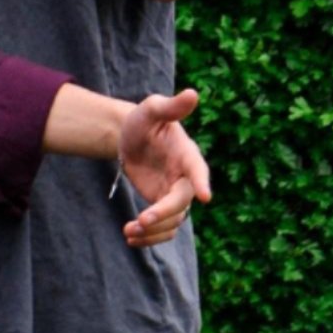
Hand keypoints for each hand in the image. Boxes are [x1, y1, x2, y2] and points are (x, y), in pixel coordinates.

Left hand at [115, 91, 210, 245]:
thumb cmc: (144, 120)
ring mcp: (175, 194)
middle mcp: (185, 178)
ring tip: (128, 231)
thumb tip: (192, 93)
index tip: (204, 196)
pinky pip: (164, 227)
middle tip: (140, 220)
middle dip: (163, 213)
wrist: (130, 137)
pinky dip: (149, 237)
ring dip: (154, 231)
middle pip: (181, 202)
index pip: (197, 170)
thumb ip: (170, 106)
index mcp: (187, 155)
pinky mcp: (163, 205)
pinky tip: (130, 239)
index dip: (201, 182)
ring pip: (174, 221)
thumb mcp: (152, 110)